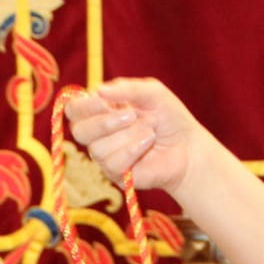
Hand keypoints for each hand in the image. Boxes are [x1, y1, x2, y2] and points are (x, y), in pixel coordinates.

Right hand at [63, 78, 206, 196]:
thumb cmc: (169, 118)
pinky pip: (113, 163)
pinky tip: (148, 143)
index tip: (104, 101)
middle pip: (79, 131)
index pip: (75, 109)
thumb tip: (99, 90)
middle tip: (131, 116)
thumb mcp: (153, 93)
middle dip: (104, 122)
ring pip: (98, 149)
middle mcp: (98, 134)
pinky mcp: (116, 175)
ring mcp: (105, 156)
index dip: (84, 105)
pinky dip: (133, 150)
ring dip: (128, 136)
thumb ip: (127, 88)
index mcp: (100, 111)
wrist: (188, 147)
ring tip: (149, 131)